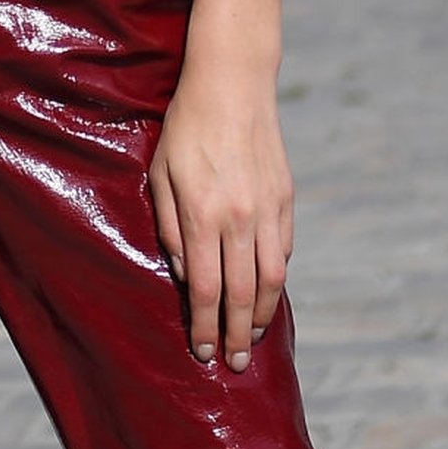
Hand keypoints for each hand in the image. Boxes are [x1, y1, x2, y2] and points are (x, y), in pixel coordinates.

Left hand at [148, 63, 293, 373]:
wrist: (233, 83)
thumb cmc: (185, 127)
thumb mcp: (161, 173)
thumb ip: (171, 228)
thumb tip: (188, 275)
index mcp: (203, 213)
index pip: (207, 289)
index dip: (205, 326)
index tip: (203, 351)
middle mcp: (240, 217)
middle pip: (243, 295)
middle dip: (236, 336)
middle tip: (231, 364)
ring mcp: (268, 208)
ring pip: (271, 279)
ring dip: (263, 316)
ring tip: (253, 339)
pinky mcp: (286, 197)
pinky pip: (284, 251)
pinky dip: (276, 279)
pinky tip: (266, 294)